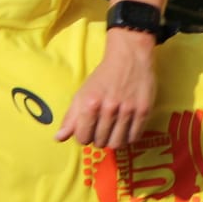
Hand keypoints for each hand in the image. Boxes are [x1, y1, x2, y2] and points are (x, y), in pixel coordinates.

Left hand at [56, 29, 156, 148]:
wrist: (129, 58)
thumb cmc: (104, 77)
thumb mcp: (82, 94)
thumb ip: (70, 117)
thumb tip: (59, 138)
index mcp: (90, 103)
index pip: (83, 137)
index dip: (84, 136)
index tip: (88, 130)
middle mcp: (109, 108)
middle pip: (100, 142)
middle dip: (98, 138)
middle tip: (101, 129)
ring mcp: (128, 110)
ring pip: (117, 143)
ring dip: (113, 140)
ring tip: (113, 131)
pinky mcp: (144, 111)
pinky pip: (134, 138)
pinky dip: (128, 138)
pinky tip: (125, 129)